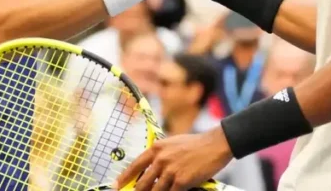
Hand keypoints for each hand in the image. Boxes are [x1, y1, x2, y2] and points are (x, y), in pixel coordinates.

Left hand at [116, 128, 232, 190]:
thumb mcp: (173, 143)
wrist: (214, 144)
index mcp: (157, 148)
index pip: (135, 166)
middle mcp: (160, 159)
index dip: (124, 178)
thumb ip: (160, 155)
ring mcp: (170, 171)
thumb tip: (150, 169)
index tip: (116, 186)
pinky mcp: (181, 181)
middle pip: (142, 184)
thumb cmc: (195, 144)